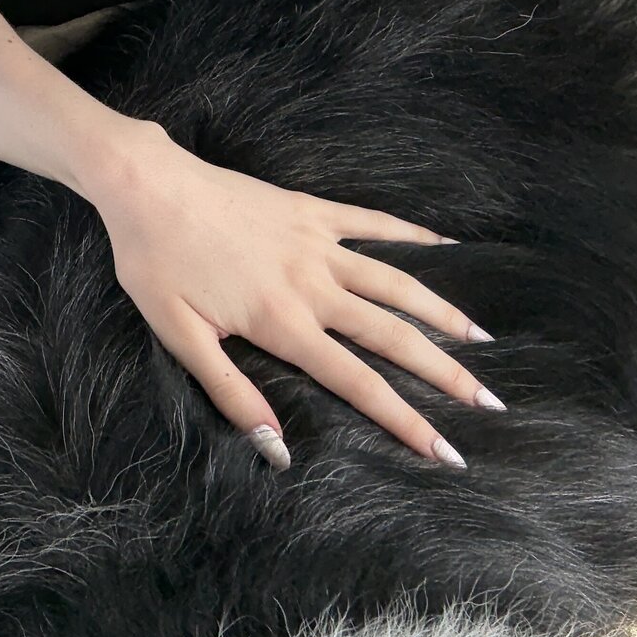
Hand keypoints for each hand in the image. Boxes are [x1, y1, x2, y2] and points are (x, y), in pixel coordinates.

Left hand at [81, 120, 499, 470]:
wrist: (145, 185)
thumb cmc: (153, 264)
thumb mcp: (180, 338)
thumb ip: (232, 393)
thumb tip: (277, 448)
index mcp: (282, 324)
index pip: (358, 384)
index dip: (405, 421)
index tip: (446, 451)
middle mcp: (313, 285)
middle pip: (394, 336)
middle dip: (446, 374)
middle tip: (491, 402)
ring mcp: (316, 244)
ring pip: (396, 282)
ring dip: (443, 311)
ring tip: (483, 338)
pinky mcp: (309, 211)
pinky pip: (373, 223)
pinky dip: (413, 235)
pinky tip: (445, 245)